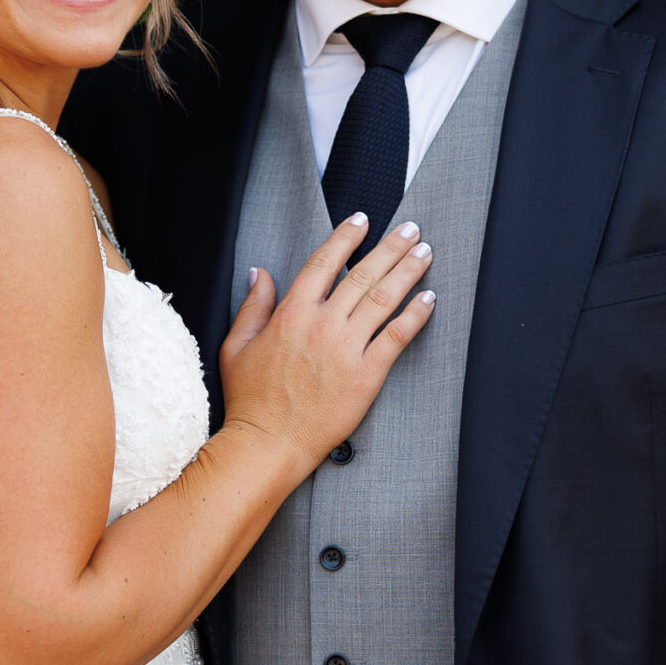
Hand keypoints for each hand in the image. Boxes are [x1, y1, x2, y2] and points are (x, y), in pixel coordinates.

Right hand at [217, 214, 434, 467]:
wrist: (268, 443)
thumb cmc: (251, 400)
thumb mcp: (236, 346)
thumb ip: (253, 306)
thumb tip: (260, 274)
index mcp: (291, 314)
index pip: (324, 262)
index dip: (346, 237)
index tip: (362, 221)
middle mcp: (322, 324)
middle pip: (363, 273)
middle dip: (391, 246)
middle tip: (410, 229)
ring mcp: (346, 349)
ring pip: (384, 298)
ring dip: (408, 271)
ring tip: (425, 253)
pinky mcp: (366, 375)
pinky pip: (396, 337)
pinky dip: (415, 315)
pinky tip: (429, 299)